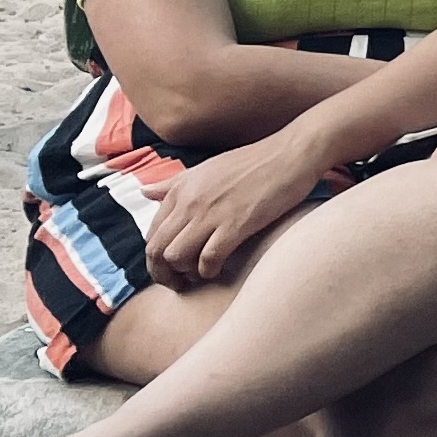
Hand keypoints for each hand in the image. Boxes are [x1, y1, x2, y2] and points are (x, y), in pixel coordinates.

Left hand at [144, 125, 329, 289]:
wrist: (291, 153)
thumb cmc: (253, 162)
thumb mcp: (206, 169)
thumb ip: (173, 184)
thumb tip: (144, 192)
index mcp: (180, 190)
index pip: (151, 234)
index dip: (156, 258)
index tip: (171, 267)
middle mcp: (190, 202)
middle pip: (157, 250)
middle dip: (163, 274)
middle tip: (179, 283)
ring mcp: (212, 213)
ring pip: (176, 257)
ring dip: (184, 274)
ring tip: (199, 275)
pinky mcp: (237, 224)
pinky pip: (208, 258)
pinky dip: (209, 271)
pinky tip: (219, 270)